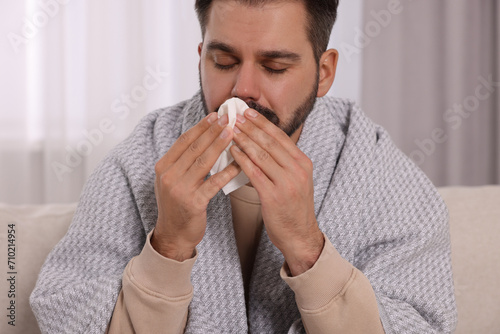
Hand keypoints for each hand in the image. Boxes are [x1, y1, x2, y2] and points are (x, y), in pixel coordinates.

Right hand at [152, 113, 240, 260]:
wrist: (173, 234)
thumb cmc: (177, 205)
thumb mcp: (173, 180)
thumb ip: (183, 161)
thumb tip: (204, 137)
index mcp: (163, 167)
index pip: (184, 141)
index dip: (201, 127)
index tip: (215, 115)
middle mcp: (169, 176)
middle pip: (195, 148)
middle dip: (213, 131)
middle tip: (228, 119)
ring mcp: (180, 189)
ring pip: (204, 162)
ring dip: (220, 146)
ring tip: (233, 134)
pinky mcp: (193, 203)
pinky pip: (214, 183)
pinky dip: (227, 172)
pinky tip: (238, 163)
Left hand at [230, 109, 323, 275]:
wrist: (300, 235)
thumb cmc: (293, 207)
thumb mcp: (296, 180)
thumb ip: (284, 162)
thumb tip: (262, 142)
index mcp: (303, 163)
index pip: (280, 136)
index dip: (262, 123)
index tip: (248, 112)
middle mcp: (297, 170)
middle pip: (270, 142)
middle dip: (250, 127)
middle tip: (235, 116)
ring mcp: (286, 183)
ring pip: (261, 155)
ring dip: (244, 140)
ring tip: (230, 130)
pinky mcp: (273, 196)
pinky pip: (254, 173)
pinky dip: (242, 160)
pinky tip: (232, 151)